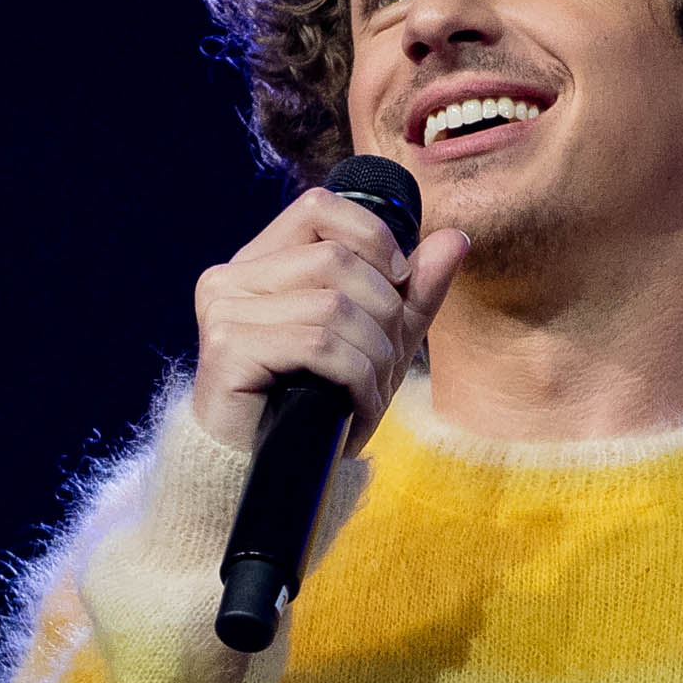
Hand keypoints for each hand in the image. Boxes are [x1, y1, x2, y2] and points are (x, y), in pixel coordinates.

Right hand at [188, 187, 469, 451]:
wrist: (272, 475)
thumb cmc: (317, 406)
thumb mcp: (377, 342)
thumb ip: (413, 292)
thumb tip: (457, 238)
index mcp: (260, 263)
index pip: (319, 207)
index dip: (372, 238)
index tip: (398, 283)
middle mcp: (232, 278)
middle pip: (336, 259)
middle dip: (382, 313)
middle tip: (385, 363)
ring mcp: (224, 311)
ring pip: (333, 305)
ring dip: (372, 356)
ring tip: (369, 394)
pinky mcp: (228, 348)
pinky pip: (318, 344)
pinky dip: (353, 379)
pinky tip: (352, 409)